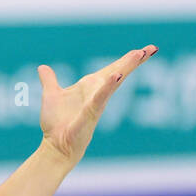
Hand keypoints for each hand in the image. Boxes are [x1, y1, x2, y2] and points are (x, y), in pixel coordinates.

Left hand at [36, 45, 156, 164]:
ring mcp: (96, 103)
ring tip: (139, 54)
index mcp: (90, 87)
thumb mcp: (51, 96)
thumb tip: (43, 68)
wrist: (55, 146)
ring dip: (126, 68)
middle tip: (152, 48)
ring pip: (114, 82)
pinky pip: (99, 98)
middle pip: (119, 72)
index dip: (126, 60)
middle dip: (134, 61)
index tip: (144, 49)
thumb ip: (49, 81)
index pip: (112, 69)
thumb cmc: (56, 125)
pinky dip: (107, 87)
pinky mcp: (90, 113)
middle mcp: (97, 93)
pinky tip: (116, 76)